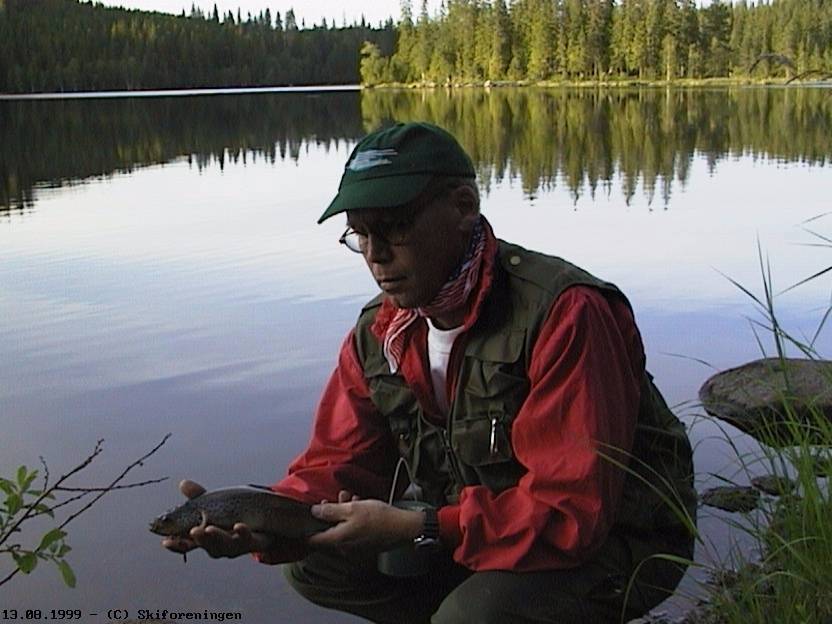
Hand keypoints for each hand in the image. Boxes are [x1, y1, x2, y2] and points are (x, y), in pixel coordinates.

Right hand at [161, 479, 275, 558]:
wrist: (264, 526)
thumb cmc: (233, 517)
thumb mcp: (215, 504)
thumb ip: (199, 497)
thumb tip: (183, 483)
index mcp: (206, 537)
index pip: (187, 543)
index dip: (176, 544)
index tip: (165, 541)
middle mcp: (218, 545)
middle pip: (206, 545)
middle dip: (199, 539)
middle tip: (193, 531)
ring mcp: (235, 545)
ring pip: (224, 545)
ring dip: (217, 537)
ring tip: (209, 528)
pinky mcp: (253, 542)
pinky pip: (248, 539)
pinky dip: (242, 532)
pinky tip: (238, 526)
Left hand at [307, 491, 424, 551]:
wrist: (403, 527)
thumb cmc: (378, 517)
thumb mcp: (352, 508)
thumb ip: (330, 511)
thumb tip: (313, 511)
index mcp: (337, 540)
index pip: (313, 539)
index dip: (307, 526)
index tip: (308, 514)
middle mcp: (343, 548)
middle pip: (328, 531)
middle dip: (329, 513)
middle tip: (334, 498)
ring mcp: (354, 548)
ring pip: (341, 529)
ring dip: (342, 513)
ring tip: (349, 497)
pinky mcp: (364, 545)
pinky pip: (352, 532)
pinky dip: (352, 519)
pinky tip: (359, 505)